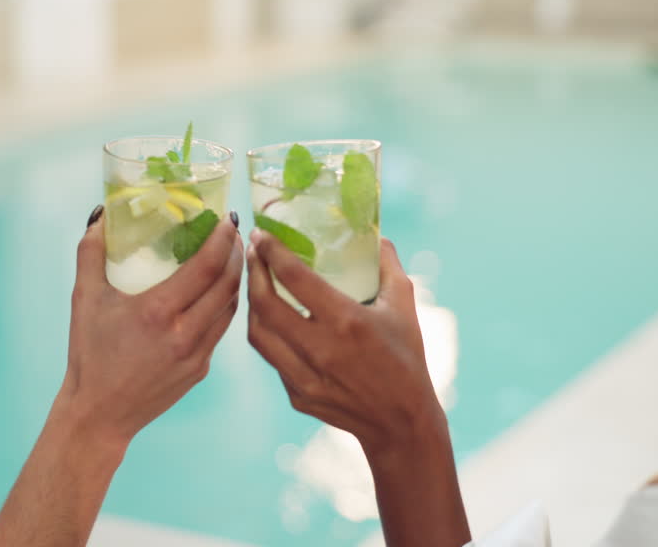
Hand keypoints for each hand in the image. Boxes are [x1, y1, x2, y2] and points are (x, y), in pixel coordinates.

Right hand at [57, 212, 242, 448]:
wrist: (99, 414)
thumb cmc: (89, 354)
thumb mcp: (84, 299)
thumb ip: (91, 252)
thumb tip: (101, 216)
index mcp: (158, 312)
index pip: (207, 266)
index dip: (223, 238)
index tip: (228, 218)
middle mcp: (184, 334)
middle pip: (228, 283)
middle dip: (236, 252)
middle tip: (234, 231)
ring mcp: (197, 355)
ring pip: (231, 306)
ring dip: (237, 277)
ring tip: (233, 255)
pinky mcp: (201, 369)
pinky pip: (222, 328)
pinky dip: (225, 303)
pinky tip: (219, 290)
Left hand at [246, 231, 443, 456]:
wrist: (401, 423)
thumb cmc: (405, 360)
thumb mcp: (404, 307)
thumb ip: (388, 266)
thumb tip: (377, 235)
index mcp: (347, 322)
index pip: (295, 278)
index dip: (272, 251)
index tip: (260, 233)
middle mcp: (321, 349)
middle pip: (265, 304)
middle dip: (253, 272)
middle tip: (253, 252)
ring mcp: (305, 376)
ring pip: (258, 332)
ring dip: (251, 302)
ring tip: (255, 281)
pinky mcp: (296, 395)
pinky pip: (271, 356)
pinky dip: (266, 332)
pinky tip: (270, 317)